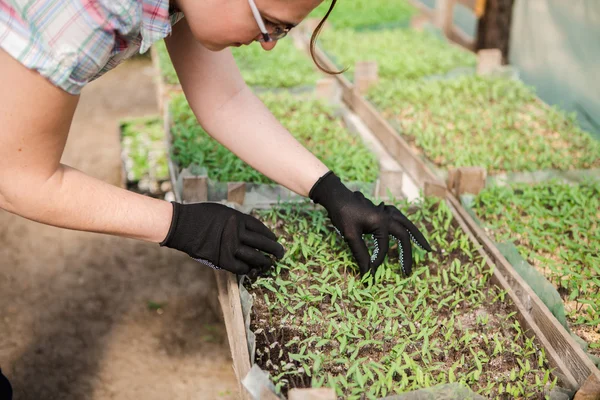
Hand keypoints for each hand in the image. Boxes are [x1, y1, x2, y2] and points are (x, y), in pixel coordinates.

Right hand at [160, 202, 284, 274]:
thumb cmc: (200, 216)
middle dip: (275, 249)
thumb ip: (237, 220)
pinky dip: (248, 269)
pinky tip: (252, 269)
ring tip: (270, 263)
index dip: (270, 236)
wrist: (181, 225)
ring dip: (265, 262)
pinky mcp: (222, 259)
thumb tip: (249, 230)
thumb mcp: (223, 211)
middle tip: (281, 254)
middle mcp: (237, 232)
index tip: (275, 240)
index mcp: (238, 218)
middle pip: (263, 243)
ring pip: (255, 257)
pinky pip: (241, 268)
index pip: (261, 229)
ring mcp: (230, 247)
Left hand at [309, 171, 430, 275]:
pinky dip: (406, 227)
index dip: (377, 261)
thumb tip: (367, 273)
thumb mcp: (350, 236)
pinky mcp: (382, 211)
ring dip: (416, 235)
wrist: (336, 196)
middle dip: (408, 253)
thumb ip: (361, 254)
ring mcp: (386, 212)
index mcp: (381, 222)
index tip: (370, 271)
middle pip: (404, 235)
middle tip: (409, 270)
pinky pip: (399, 219)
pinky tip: (407, 232)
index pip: (383, 248)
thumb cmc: (342, 214)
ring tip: (425, 248)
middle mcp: (387, 216)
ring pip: (406, 224)